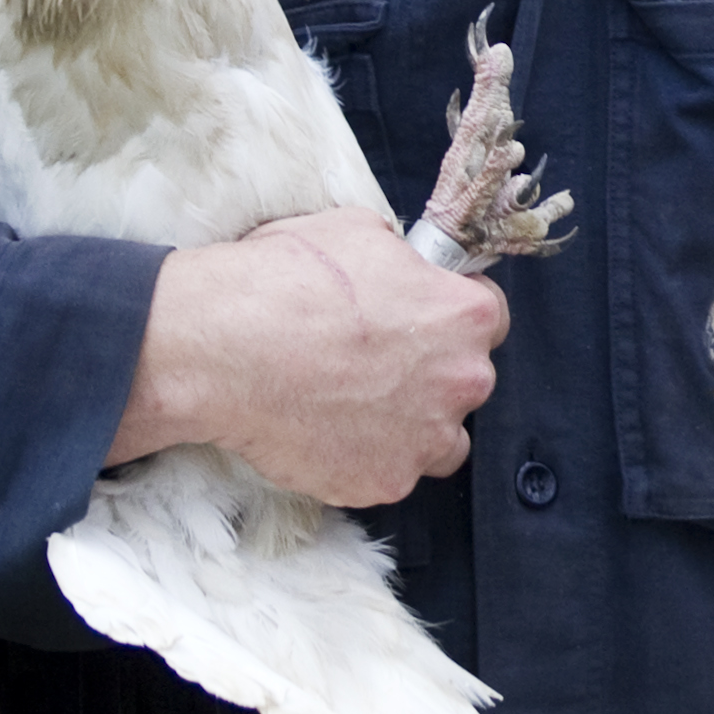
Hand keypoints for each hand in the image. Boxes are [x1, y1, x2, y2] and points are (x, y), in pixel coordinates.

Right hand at [106, 206, 508, 508]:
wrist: (225, 348)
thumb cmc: (286, 281)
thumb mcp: (355, 230)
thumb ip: (400, 260)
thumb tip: (401, 269)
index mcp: (464, 316)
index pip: (488, 317)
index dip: (447, 315)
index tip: (419, 318)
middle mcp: (461, 382)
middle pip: (465, 381)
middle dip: (428, 373)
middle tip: (371, 363)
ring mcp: (425, 440)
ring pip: (438, 440)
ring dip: (409, 425)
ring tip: (352, 407)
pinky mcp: (384, 483)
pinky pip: (387, 473)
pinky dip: (362, 458)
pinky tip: (323, 431)